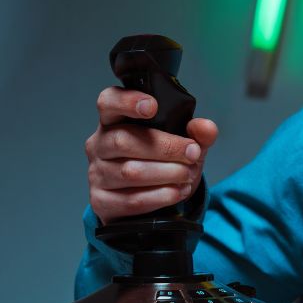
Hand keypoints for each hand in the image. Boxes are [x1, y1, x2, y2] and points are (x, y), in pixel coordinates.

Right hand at [85, 87, 218, 223]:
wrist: (152, 201)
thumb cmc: (163, 162)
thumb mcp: (185, 144)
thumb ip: (198, 133)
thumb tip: (205, 127)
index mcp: (114, 120)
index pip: (108, 102)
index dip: (127, 101)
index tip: (152, 106)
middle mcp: (99, 144)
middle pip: (123, 140)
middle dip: (165, 147)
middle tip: (192, 153)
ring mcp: (97, 174)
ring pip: (130, 172)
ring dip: (167, 173)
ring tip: (188, 174)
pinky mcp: (102, 201)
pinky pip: (132, 200)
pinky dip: (161, 196)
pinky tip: (178, 191)